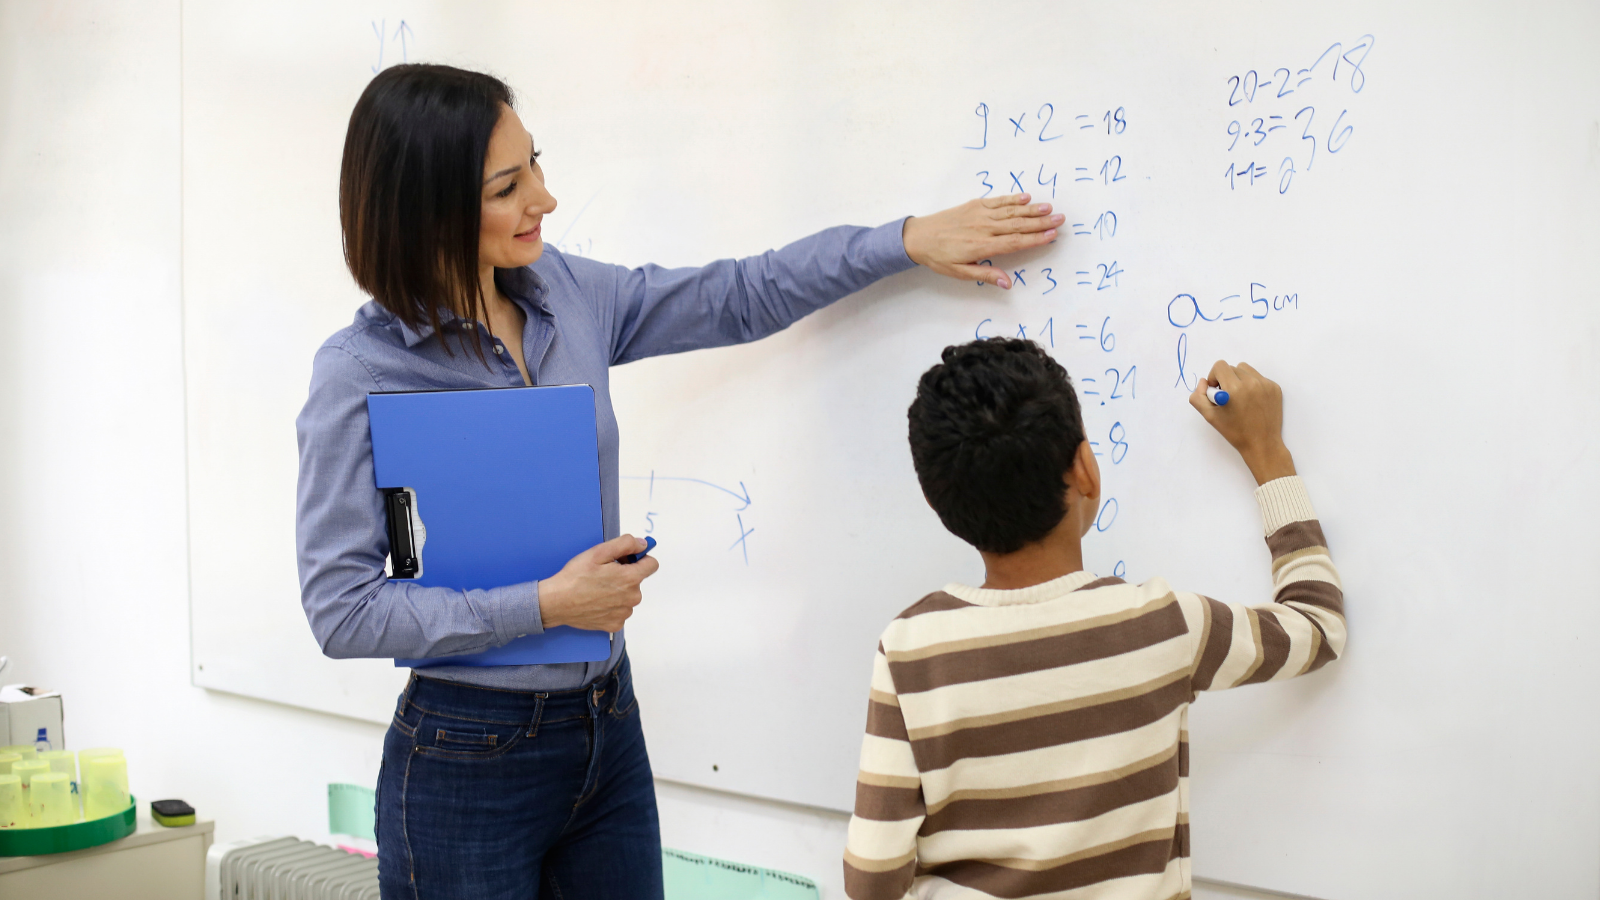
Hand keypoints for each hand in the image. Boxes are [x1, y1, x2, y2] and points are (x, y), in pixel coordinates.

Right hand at [537, 534, 658, 631]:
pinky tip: (596, 602)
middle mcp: (632, 598)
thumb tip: (643, 545)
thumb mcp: (599, 552)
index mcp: (631, 579)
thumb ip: (625, 544)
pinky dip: (611, 606)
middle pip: (637, 581)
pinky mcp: (615, 625)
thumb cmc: (575, 576)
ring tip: (597, 589)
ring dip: (618, 591)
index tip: (626, 559)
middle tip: (603, 574)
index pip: (652, 565)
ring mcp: (624, 613)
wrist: (556, 602)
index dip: (639, 559)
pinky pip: (619, 611)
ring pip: (628, 596)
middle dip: (624, 575)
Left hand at [902, 193, 1062, 287]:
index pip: (1015, 242)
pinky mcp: (974, 205)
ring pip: (1010, 211)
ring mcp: (979, 214)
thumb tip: (1007, 283)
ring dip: (1031, 209)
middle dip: (1041, 222)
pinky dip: (1012, 198)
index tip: (1052, 235)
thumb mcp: (959, 272)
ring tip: (1049, 208)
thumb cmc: (938, 257)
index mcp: (982, 245)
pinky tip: (1026, 197)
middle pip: (1018, 225)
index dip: (1035, 239)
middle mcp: (984, 227)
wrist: (918, 236)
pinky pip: (997, 201)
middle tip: (1060, 219)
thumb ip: (985, 274)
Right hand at [1188, 360, 1296, 485]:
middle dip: (1226, 379)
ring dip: (1239, 379)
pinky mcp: (1275, 388)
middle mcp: (1251, 382)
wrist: (1262, 444)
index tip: (1217, 390)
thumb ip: (1198, 397)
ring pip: (1246, 370)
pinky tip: (1252, 401)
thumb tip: (1204, 381)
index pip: (1220, 366)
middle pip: (1232, 368)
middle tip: (1228, 397)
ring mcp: (1265, 384)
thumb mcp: (1209, 416)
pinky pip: (1258, 377)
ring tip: (1240, 397)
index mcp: (1234, 389)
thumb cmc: (1234, 432)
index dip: (1214, 376)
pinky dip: (1252, 385)